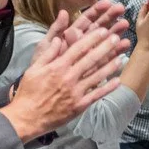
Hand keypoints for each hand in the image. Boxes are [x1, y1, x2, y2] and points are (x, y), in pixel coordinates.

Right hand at [2, 12, 127, 139]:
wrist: (27, 117)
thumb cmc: (28, 92)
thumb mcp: (33, 70)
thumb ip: (47, 54)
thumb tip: (58, 40)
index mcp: (57, 67)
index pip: (78, 48)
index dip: (92, 38)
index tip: (103, 31)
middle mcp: (69, 77)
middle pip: (91, 59)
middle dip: (106, 47)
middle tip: (117, 38)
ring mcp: (76, 92)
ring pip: (98, 76)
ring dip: (111, 65)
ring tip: (121, 56)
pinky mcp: (80, 105)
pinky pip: (97, 94)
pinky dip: (108, 87)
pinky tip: (117, 80)